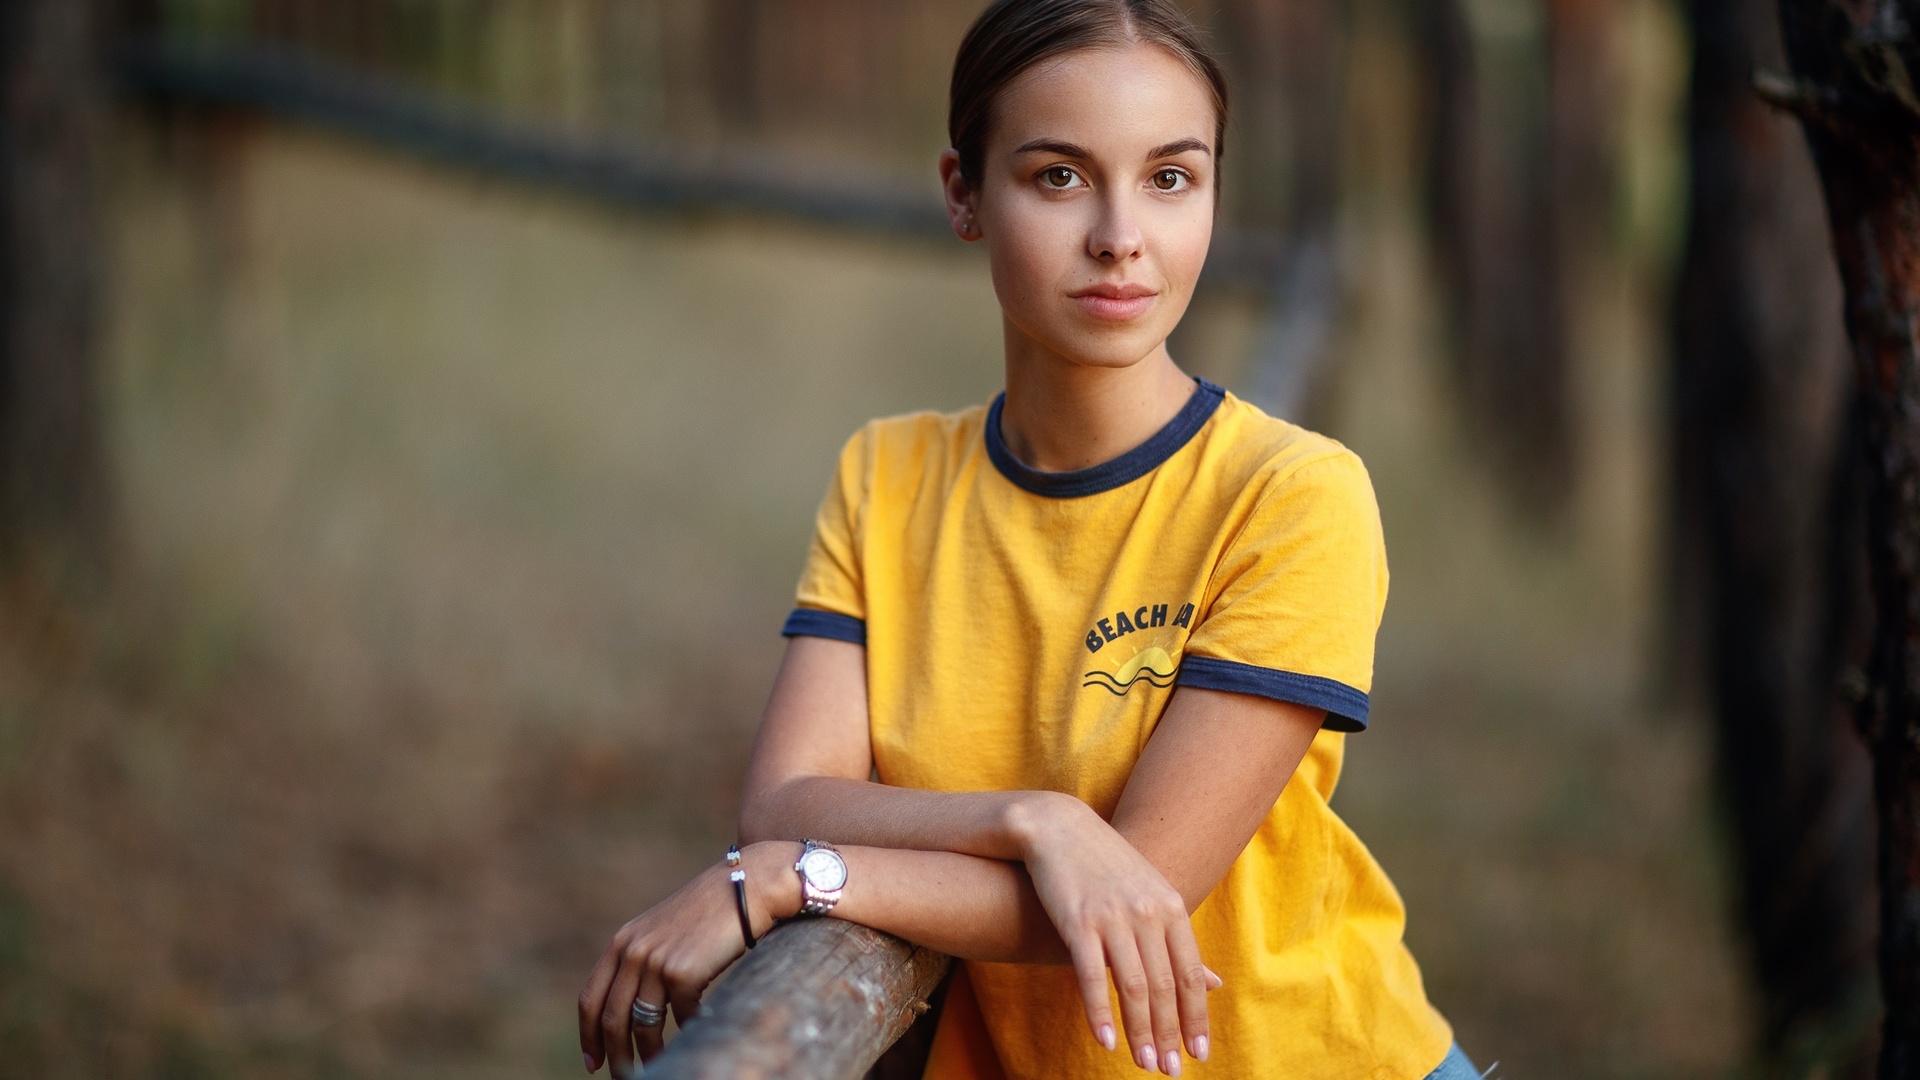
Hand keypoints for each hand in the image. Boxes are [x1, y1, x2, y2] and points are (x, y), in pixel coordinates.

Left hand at [576, 842, 796, 1077]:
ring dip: (648, 1052)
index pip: (591, 996)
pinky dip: (689, 1028)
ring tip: (656, 1065)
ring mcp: (655, 961)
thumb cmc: (709, 912)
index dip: (589, 1033)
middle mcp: (633, 951)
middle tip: (621, 1076)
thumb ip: (643, 960)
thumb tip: (634, 1011)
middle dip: (615, 1053)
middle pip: (611, 1017)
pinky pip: (681, 1016)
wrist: (745, 889)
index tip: (594, 1060)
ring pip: (643, 1024)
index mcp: (622, 942)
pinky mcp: (682, 972)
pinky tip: (698, 1028)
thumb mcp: (663, 932)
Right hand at [1011, 793, 1220, 1075]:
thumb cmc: (1106, 866)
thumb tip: (1216, 982)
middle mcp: (1147, 913)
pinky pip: (1091, 976)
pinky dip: (1099, 1012)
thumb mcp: (1152, 896)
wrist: (1057, 826)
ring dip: (1140, 1031)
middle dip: (1169, 1034)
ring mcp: (1112, 916)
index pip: (1191, 975)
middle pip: (1165, 986)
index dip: (1196, 1018)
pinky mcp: (1077, 921)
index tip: (1198, 1054)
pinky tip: (1105, 1040)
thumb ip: (1180, 942)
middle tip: (1169, 1070)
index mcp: (1171, 907)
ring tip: (1144, 1063)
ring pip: (1134, 986)